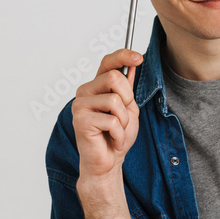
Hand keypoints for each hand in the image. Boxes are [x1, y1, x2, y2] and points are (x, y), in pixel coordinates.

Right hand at [72, 49, 143, 218]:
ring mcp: (80, 105)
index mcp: (97, 86)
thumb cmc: (115, 137)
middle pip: (114, 78)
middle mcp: (85, 92)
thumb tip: (132, 64)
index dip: (123, 55)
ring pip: (115, 100)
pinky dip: (119, 133)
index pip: (107, 62)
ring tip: (117, 131)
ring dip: (124, 120)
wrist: (108, 162)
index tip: (139, 57)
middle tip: (124, 117)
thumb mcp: (129, 109)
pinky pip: (112, 119)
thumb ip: (128, 88)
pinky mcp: (81, 120)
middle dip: (128, 99)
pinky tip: (111, 140)